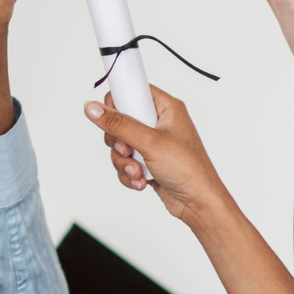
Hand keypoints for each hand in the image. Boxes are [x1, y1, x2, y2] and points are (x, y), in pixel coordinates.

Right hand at [84, 87, 228, 223]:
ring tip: (137, 171)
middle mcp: (159, 122)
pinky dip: (128, 172)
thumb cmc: (190, 170)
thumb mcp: (150, 143)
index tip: (108, 114)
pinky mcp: (147, 160)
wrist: (199, 204)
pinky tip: (140, 180)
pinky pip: (125, 160)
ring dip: (123, 161)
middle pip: (120, 119)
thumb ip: (119, 124)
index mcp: (166, 108)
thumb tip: (94, 109)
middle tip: (127, 149)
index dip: (118, 100)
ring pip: (120, 143)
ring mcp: (152, 142)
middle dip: (118, 140)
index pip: (133, 90)